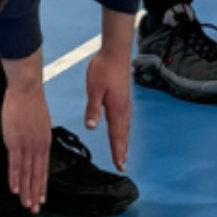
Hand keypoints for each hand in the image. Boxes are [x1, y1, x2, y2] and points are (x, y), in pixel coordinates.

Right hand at [1, 82, 52, 211]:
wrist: (26, 91)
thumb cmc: (32, 105)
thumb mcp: (41, 125)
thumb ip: (38, 140)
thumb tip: (35, 149)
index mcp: (45, 144)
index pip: (44, 170)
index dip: (42, 186)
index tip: (42, 199)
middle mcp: (38, 147)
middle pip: (36, 175)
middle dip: (35, 194)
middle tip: (34, 209)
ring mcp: (26, 146)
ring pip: (26, 173)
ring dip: (25, 190)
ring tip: (25, 204)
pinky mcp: (14, 142)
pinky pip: (15, 163)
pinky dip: (14, 177)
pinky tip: (14, 188)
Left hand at [84, 44, 132, 168]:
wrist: (115, 52)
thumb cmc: (104, 68)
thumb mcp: (94, 89)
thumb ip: (93, 109)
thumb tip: (91, 127)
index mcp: (116, 109)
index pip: (117, 135)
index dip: (117, 151)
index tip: (119, 164)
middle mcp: (123, 109)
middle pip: (123, 134)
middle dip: (122, 150)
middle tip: (122, 165)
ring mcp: (125, 104)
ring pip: (125, 128)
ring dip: (124, 142)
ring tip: (123, 153)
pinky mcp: (124, 98)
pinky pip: (125, 120)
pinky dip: (124, 130)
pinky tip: (122, 131)